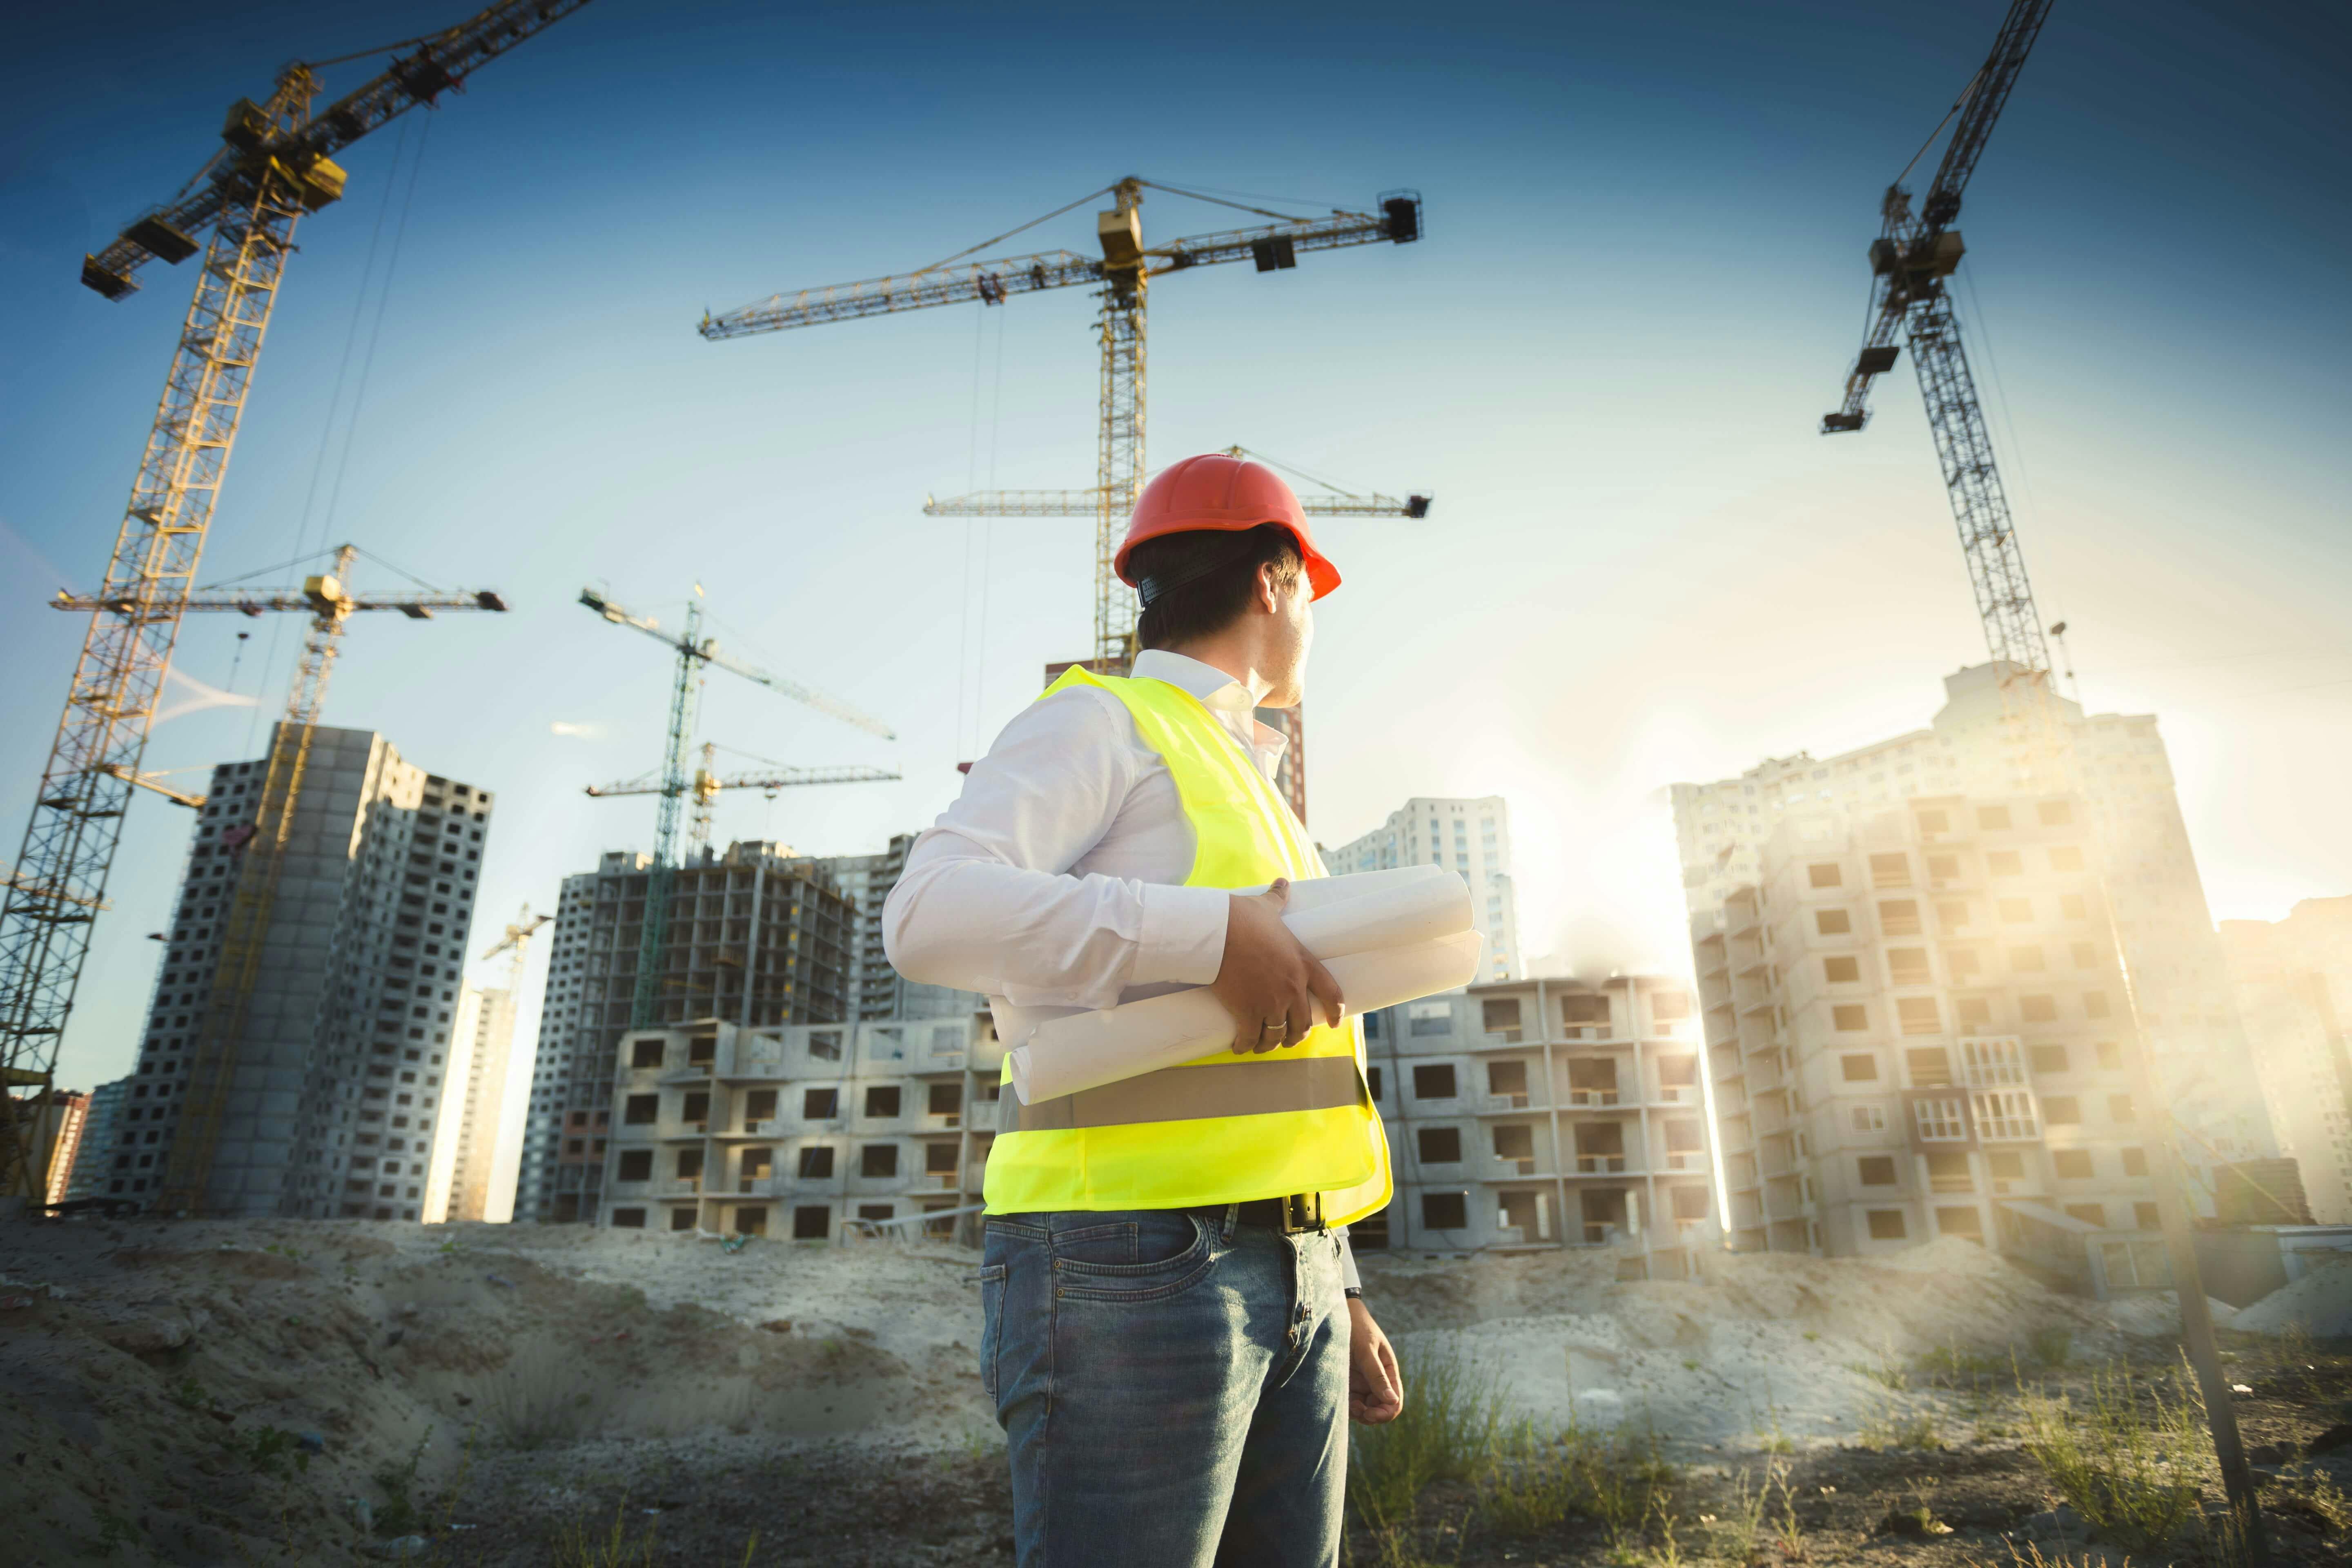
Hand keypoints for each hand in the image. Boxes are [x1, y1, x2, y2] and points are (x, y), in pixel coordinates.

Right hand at [1212, 879, 1344, 1053]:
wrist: (1218, 931)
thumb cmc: (1242, 917)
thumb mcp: (1266, 907)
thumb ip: (1278, 898)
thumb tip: (1282, 881)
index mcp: (1303, 963)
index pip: (1331, 992)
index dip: (1336, 1010)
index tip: (1335, 1023)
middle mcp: (1292, 987)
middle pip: (1303, 1023)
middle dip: (1296, 1035)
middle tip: (1287, 1039)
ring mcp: (1271, 1002)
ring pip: (1278, 1035)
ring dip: (1271, 1044)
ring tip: (1262, 1045)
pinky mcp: (1248, 1012)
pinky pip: (1251, 1038)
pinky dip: (1245, 1045)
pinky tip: (1240, 1046)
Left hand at [1347, 1298, 1402, 1423]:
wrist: (1336, 1314)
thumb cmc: (1355, 1327)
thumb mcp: (1367, 1350)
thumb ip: (1377, 1374)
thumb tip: (1392, 1400)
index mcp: (1388, 1371)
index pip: (1395, 1402)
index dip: (1386, 1413)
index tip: (1371, 1414)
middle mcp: (1377, 1380)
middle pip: (1380, 1410)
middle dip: (1371, 1416)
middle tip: (1356, 1410)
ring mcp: (1362, 1383)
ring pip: (1365, 1410)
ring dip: (1359, 1414)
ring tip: (1348, 1405)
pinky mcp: (1347, 1383)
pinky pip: (1351, 1403)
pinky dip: (1348, 1408)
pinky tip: (1341, 1401)